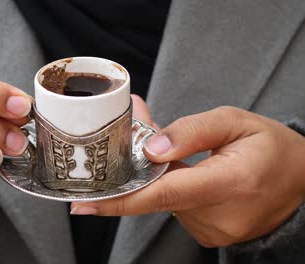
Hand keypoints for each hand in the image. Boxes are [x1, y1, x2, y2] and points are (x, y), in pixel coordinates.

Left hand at [71, 95, 304, 246]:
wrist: (302, 183)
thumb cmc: (273, 149)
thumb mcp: (236, 122)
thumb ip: (190, 131)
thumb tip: (149, 147)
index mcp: (231, 182)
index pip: (164, 194)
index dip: (120, 199)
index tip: (85, 204)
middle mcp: (218, 215)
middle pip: (156, 194)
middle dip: (135, 169)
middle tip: (125, 144)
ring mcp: (212, 230)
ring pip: (163, 199)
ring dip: (154, 175)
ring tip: (166, 150)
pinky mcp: (207, 233)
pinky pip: (174, 206)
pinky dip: (167, 186)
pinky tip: (178, 169)